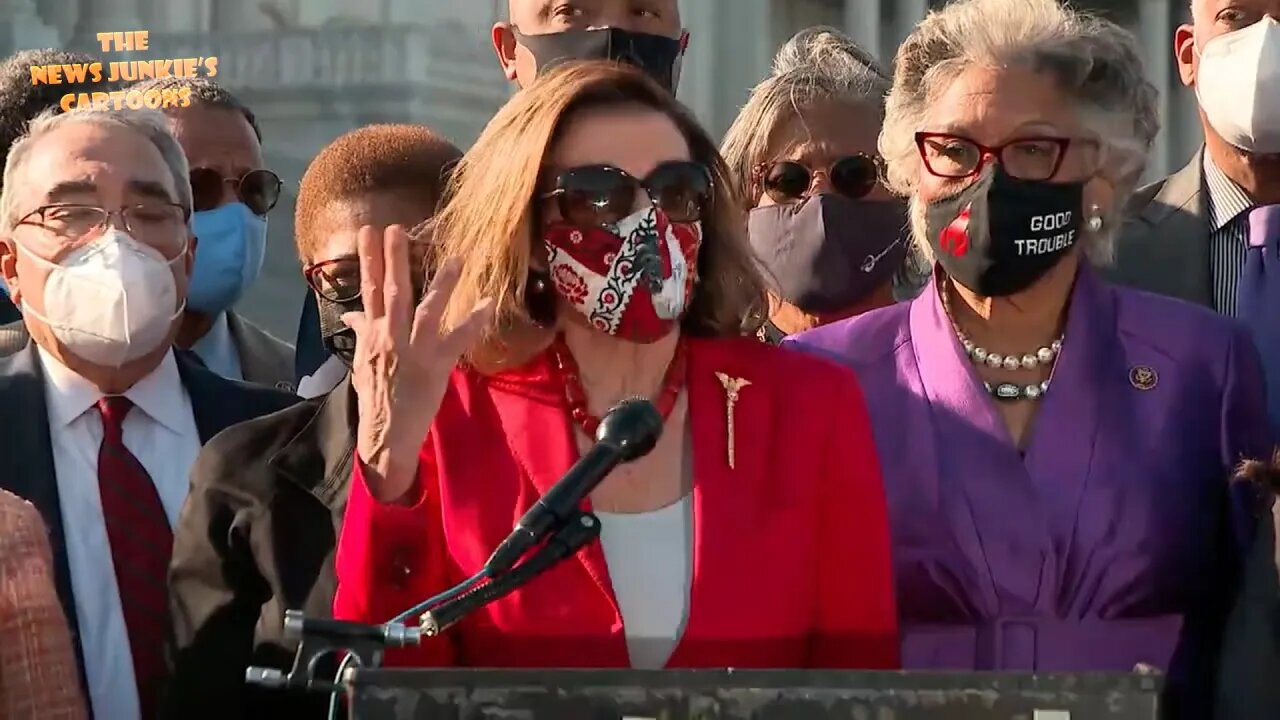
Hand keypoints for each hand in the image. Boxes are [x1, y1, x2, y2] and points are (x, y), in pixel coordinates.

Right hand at [343, 225, 492, 502]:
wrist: (386, 433)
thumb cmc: (375, 397)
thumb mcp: (361, 363)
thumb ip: (361, 333)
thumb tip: (352, 314)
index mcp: (372, 335)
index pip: (369, 291)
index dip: (368, 261)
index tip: (368, 232)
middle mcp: (390, 337)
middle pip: (392, 292)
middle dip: (393, 259)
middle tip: (397, 229)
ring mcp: (414, 350)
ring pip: (427, 310)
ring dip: (442, 283)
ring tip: (456, 258)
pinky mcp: (436, 364)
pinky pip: (459, 338)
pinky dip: (475, 321)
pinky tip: (489, 304)